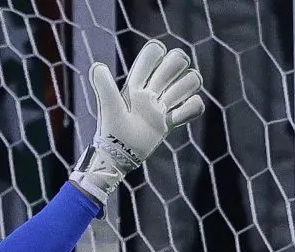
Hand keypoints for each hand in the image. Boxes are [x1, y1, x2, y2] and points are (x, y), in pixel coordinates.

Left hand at [70, 40, 205, 203]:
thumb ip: (104, 86)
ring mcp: (165, 104)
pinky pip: (196, 105)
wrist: (119, 156)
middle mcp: (153, 89)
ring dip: (184, 90)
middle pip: (178, 60)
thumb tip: (97, 65)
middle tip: (159, 91)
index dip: (157, 55)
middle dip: (174, 69)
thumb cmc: (111, 130)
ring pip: (191, 79)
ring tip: (167, 107)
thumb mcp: (108, 106)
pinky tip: (175, 119)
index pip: (155, 52)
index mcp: (137, 82)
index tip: (147, 76)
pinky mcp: (172, 120)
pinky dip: (191, 109)